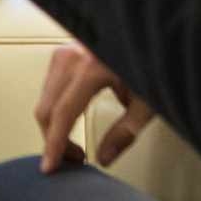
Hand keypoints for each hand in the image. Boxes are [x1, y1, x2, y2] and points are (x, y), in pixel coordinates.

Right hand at [34, 41, 154, 173]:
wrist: (155, 33)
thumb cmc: (155, 61)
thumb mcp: (147, 101)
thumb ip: (125, 132)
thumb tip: (104, 158)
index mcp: (93, 67)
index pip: (63, 113)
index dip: (54, 144)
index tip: (50, 167)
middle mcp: (74, 56)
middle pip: (47, 107)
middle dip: (53, 138)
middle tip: (74, 159)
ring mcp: (68, 50)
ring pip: (45, 97)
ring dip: (54, 124)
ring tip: (74, 143)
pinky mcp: (67, 50)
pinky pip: (51, 85)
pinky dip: (55, 107)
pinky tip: (71, 120)